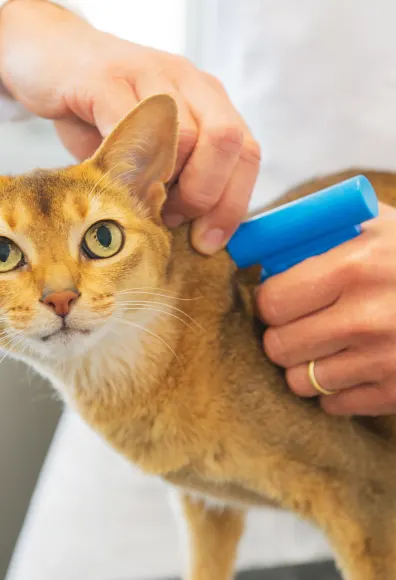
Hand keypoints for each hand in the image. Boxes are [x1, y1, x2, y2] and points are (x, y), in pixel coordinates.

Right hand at [0, 0, 259, 253]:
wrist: (53, 58)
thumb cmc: (107, 114)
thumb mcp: (153, 150)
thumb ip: (180, 182)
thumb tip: (197, 237)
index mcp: (210, 102)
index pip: (246, 154)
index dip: (232, 205)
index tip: (207, 241)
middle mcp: (190, 81)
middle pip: (227, 141)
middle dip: (204, 194)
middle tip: (172, 216)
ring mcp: (151, 73)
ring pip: (184, 136)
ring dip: (164, 184)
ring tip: (140, 198)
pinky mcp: (106, 77)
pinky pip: (130, 127)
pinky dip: (127, 165)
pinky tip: (114, 178)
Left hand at [256, 203, 395, 415]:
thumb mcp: (376, 227)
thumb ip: (319, 235)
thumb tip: (265, 254)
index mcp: (355, 266)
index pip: (273, 302)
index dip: (269, 302)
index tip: (278, 300)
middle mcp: (367, 318)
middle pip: (279, 346)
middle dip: (282, 335)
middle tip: (298, 324)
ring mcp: (385, 360)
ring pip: (300, 382)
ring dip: (305, 365)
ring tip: (326, 345)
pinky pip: (334, 406)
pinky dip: (335, 390)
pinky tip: (353, 365)